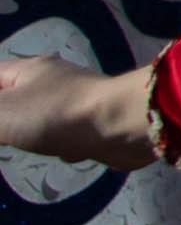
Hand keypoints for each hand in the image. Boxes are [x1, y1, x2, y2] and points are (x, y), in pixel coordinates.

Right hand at [0, 52, 159, 167]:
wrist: (124, 125)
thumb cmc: (56, 114)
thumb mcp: (0, 115)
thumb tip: (1, 120)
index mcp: (29, 70)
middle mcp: (54, 82)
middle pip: (16, 96)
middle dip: (6, 117)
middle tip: (8, 130)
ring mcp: (78, 103)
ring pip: (44, 118)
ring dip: (34, 132)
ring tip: (30, 141)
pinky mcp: (98, 126)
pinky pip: (70, 136)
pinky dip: (64, 146)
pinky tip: (67, 153)